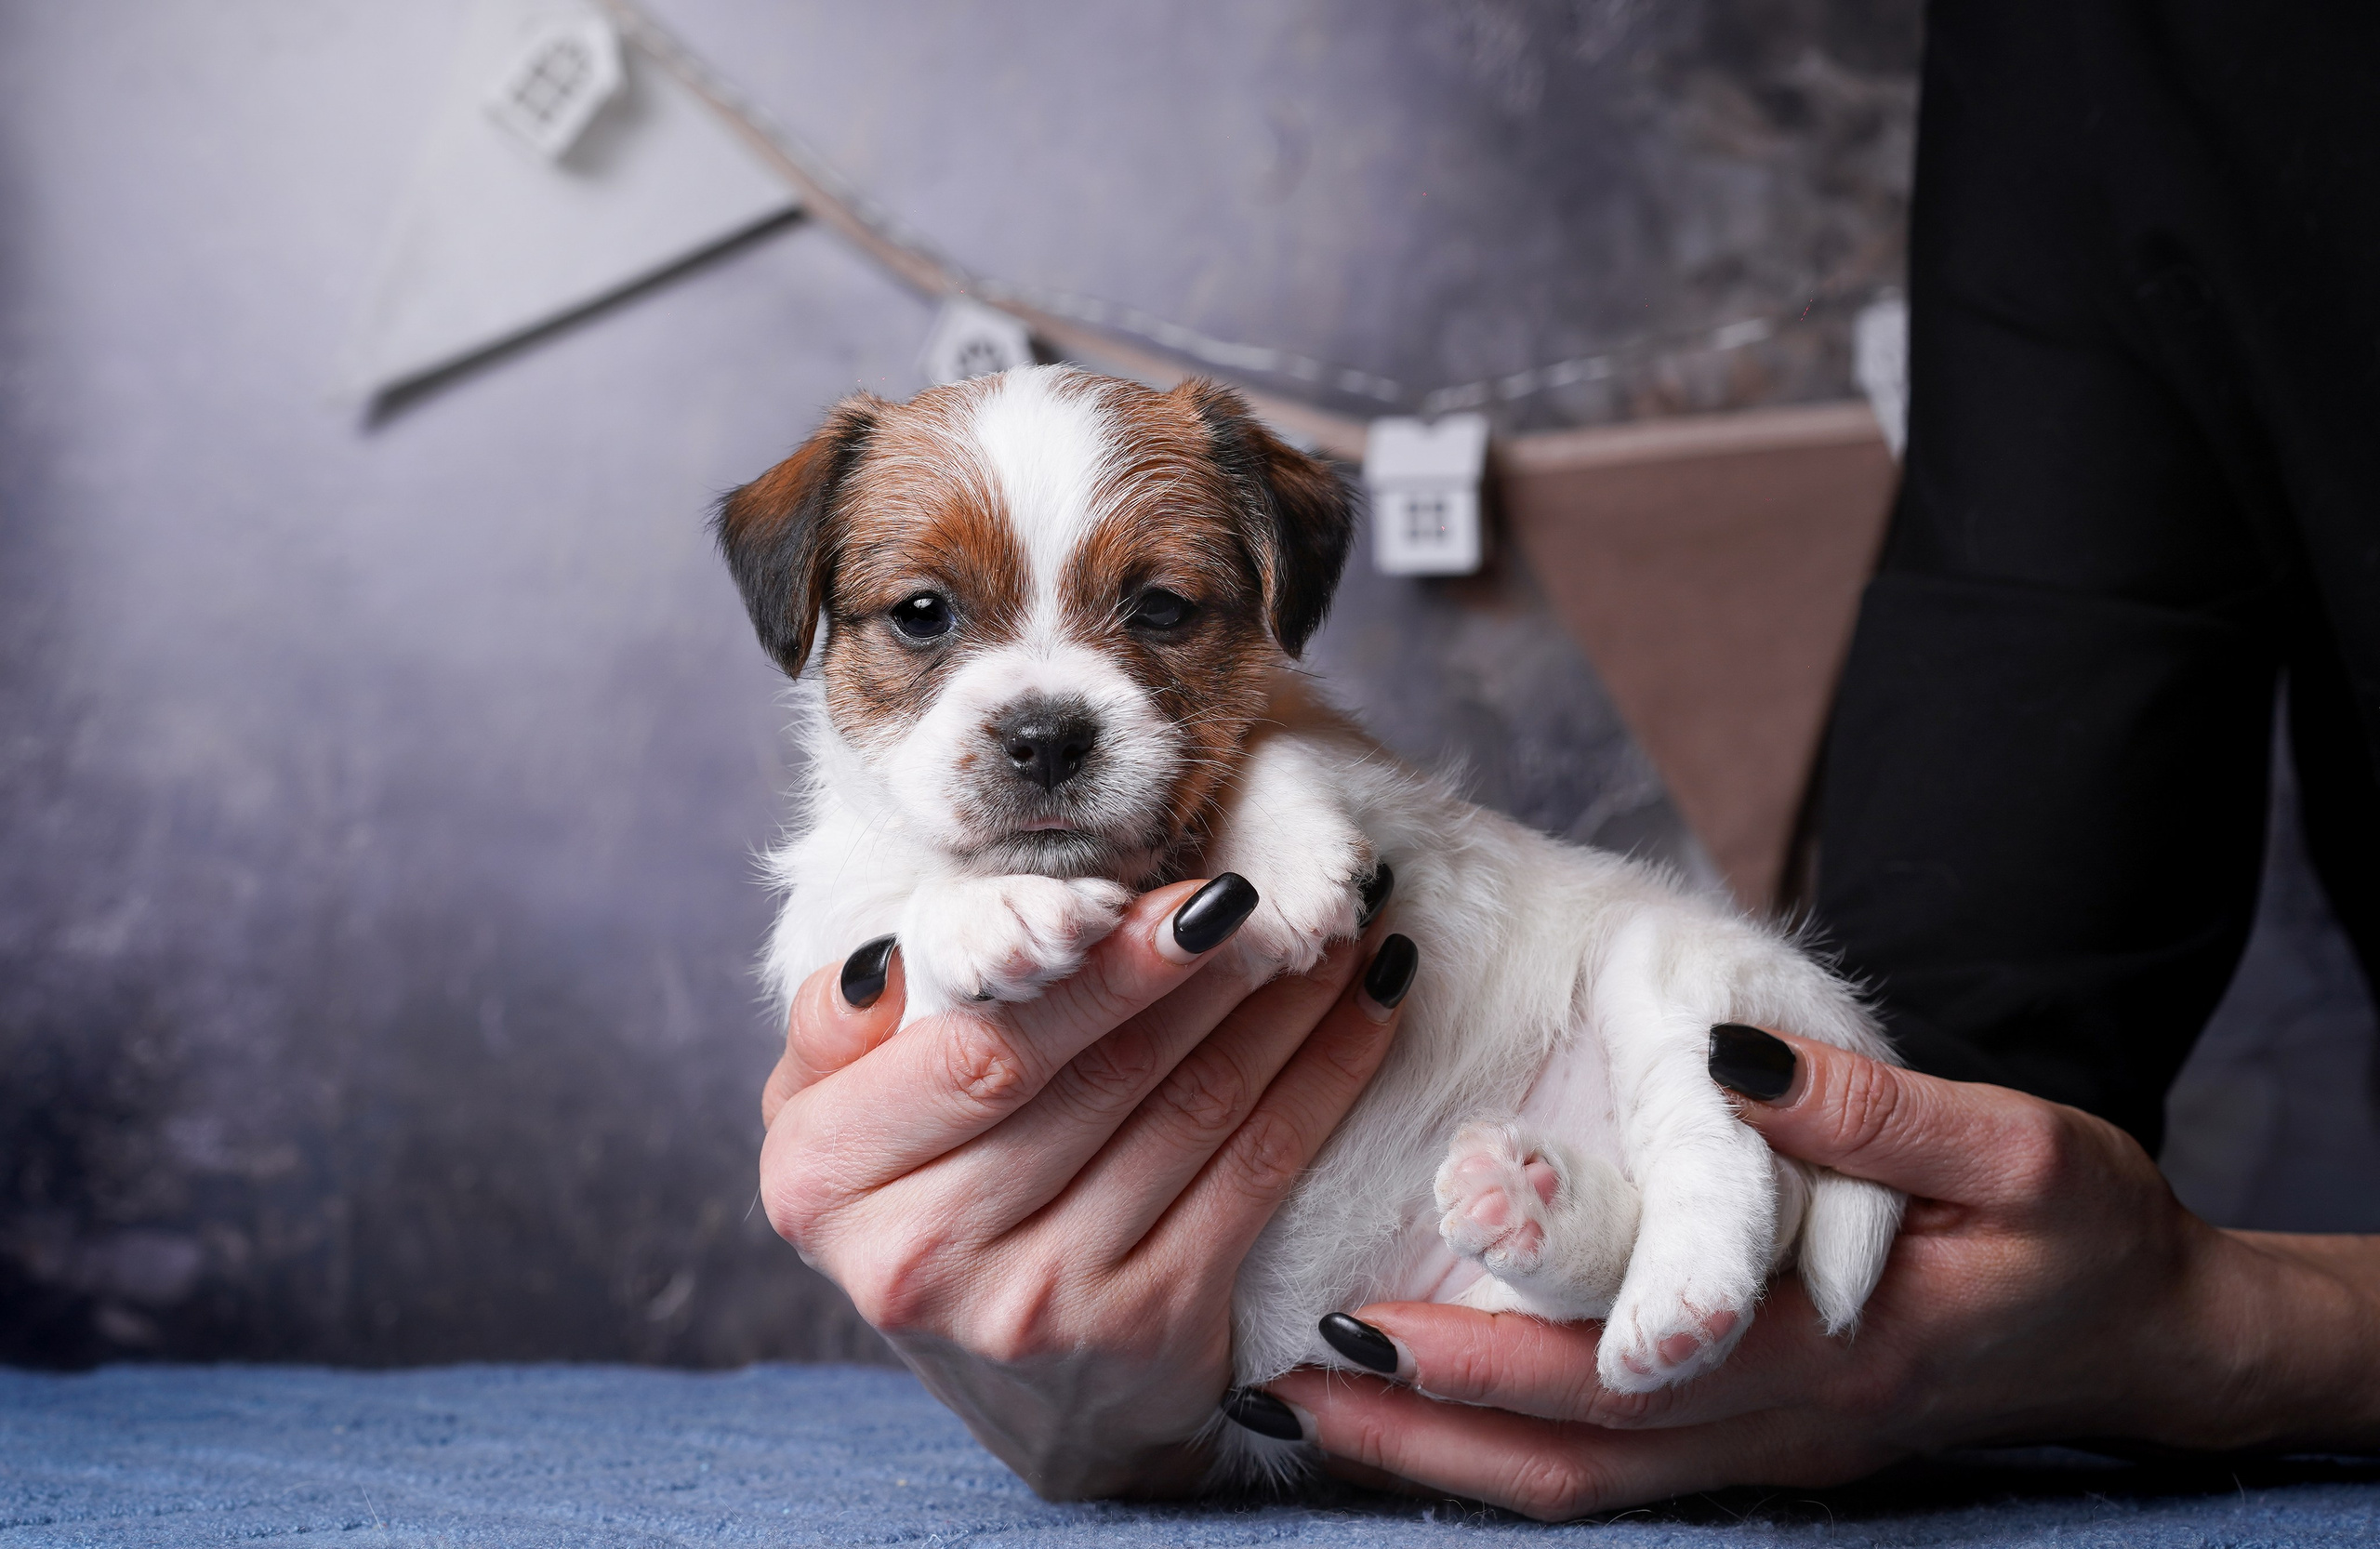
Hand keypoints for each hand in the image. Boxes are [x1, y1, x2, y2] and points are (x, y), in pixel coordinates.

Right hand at [759, 876, 1416, 1498]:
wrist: (1023, 1396)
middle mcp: (925, 1254)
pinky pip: (1256, 1173)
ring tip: (1337, 921)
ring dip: (1281, 1005)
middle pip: (1098, 1074)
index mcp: (827, 1178)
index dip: (1096, 969)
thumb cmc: (922, 1203)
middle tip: (1279, 886)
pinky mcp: (1150, 1331)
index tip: (1186, 891)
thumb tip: (894, 960)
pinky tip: (1367, 1007)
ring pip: (1191, 1111)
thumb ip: (839, 1028)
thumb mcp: (833, 1123)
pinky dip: (1323, 1078)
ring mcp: (1043, 1304)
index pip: (980, 1050)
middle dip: (1205, 968)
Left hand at [1264, 1026, 2379, 1519]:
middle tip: (1278, 1384)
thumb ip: (1873, 1115)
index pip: (1624, 1377)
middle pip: (1572, 1457)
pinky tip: (1425, 1416)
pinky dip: (1507, 1456)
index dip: (1486, 1362)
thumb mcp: (2017, 1149)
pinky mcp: (1764, 1445)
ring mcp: (1770, 1454)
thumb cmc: (2083, 1233)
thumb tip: (1735, 1066)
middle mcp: (1781, 1427)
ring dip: (1443, 1461)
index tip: (1360, 1329)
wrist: (2154, 1338)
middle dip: (1421, 1432)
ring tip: (1306, 1407)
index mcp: (1828, 1354)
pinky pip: (1614, 1475)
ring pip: (1582, 1485)